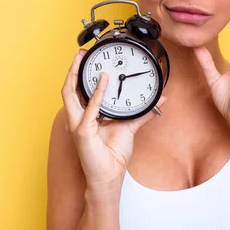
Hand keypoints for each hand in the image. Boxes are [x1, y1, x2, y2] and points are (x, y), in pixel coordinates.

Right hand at [61, 50, 166, 193]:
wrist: (110, 176)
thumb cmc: (114, 154)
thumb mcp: (131, 127)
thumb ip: (143, 113)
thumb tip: (160, 101)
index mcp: (86, 115)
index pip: (79, 90)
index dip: (80, 74)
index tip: (87, 59)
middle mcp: (78, 118)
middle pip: (69, 89)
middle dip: (73, 70)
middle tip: (80, 54)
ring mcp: (77, 125)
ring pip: (70, 95)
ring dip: (75, 76)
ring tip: (81, 61)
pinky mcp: (82, 133)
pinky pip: (88, 110)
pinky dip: (95, 95)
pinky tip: (102, 83)